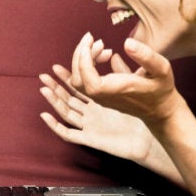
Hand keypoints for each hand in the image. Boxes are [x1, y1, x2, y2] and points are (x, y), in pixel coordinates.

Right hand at [39, 64, 156, 163]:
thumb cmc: (147, 114)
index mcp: (101, 102)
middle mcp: (92, 114)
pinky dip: (56, 126)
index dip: (69, 77)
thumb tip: (113, 55)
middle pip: (68, 99)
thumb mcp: (134, 87)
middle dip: (56, 86)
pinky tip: (45, 115)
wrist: (152, 136)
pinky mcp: (91, 139)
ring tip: (43, 88)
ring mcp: (90, 127)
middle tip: (45, 73)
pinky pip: (69, 134)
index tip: (58, 66)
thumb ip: (123, 72)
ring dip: (54, 101)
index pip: (80, 87)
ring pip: (66, 113)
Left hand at [70, 32, 182, 125]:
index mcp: (117, 90)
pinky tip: (105, 54)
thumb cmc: (161, 88)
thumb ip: (146, 56)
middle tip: (94, 38)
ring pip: (78, 80)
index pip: (89, 80)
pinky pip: (83, 81)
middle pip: (78, 79)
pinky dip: (86, 64)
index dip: (84, 61)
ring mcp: (100, 97)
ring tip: (102, 45)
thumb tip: (127, 42)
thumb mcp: (161, 69)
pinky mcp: (100, 95)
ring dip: (83, 59)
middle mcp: (105, 96)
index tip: (90, 42)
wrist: (160, 110)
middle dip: (80, 55)